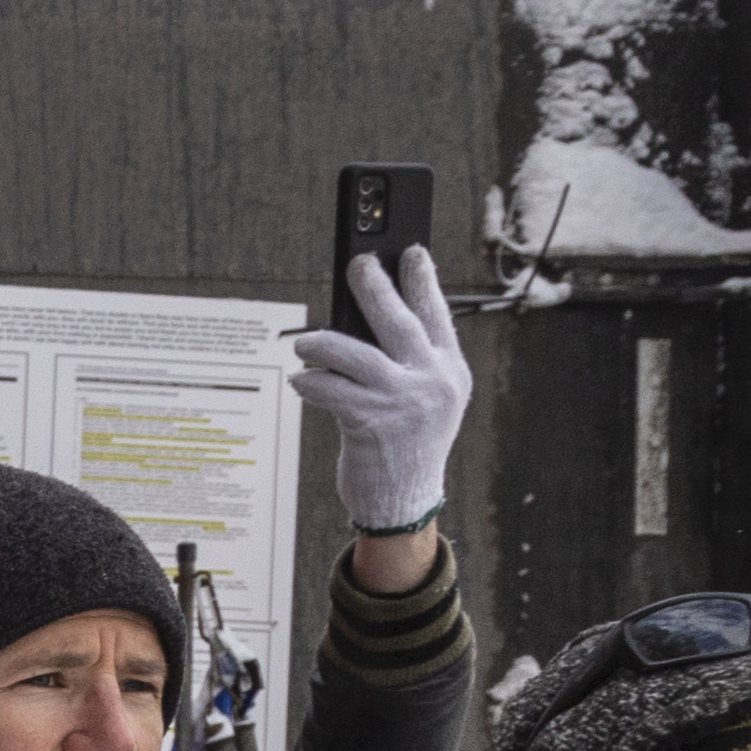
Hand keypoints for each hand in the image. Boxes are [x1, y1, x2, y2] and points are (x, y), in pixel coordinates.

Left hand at [292, 245, 471, 533]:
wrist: (403, 499)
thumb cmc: (405, 442)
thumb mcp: (424, 399)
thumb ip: (408, 361)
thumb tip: (365, 317)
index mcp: (449, 371)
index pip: (437, 315)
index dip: (423, 280)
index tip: (411, 251)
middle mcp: (432, 382)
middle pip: (399, 320)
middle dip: (375, 287)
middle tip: (358, 264)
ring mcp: (404, 403)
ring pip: (354, 354)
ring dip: (322, 344)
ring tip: (305, 344)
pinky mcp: (372, 424)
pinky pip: (330, 389)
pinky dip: (310, 383)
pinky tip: (301, 382)